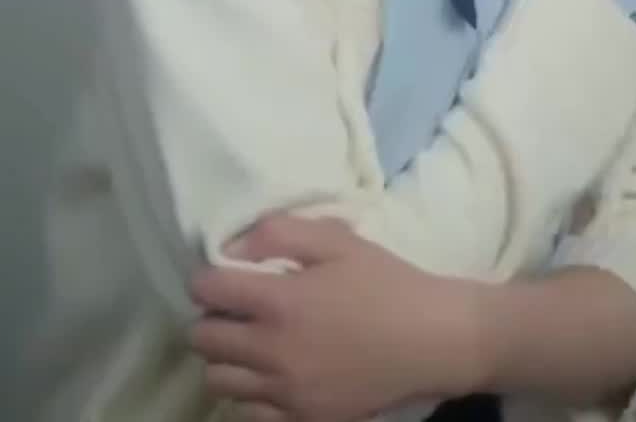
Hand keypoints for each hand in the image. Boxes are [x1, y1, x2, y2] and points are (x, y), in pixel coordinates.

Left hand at [189, 214, 483, 421]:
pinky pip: (248, 413)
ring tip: (248, 342)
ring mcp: (286, 392)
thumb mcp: (337, 241)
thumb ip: (279, 233)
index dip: (206, 280)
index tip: (220, 276)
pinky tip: (269, 374)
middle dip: (209, 319)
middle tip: (232, 308)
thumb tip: (232, 247)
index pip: (208, 292)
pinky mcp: (302, 419)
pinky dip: (248, 393)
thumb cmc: (385, 283)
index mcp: (279, 302)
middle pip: (204, 340)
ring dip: (224, 357)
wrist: (431, 340)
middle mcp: (272, 352)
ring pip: (219, 381)